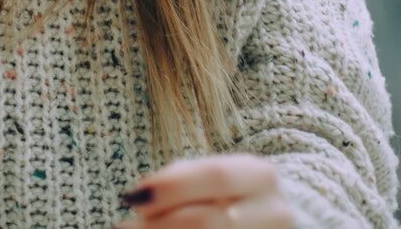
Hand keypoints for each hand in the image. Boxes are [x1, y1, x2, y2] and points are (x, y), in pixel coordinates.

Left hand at [114, 154, 294, 227]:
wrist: (268, 222)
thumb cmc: (230, 195)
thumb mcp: (210, 178)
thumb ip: (180, 180)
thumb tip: (139, 197)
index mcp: (259, 176)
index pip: (216, 176)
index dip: (172, 187)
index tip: (134, 197)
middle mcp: (275, 210)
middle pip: (207, 219)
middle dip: (159, 224)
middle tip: (125, 226)